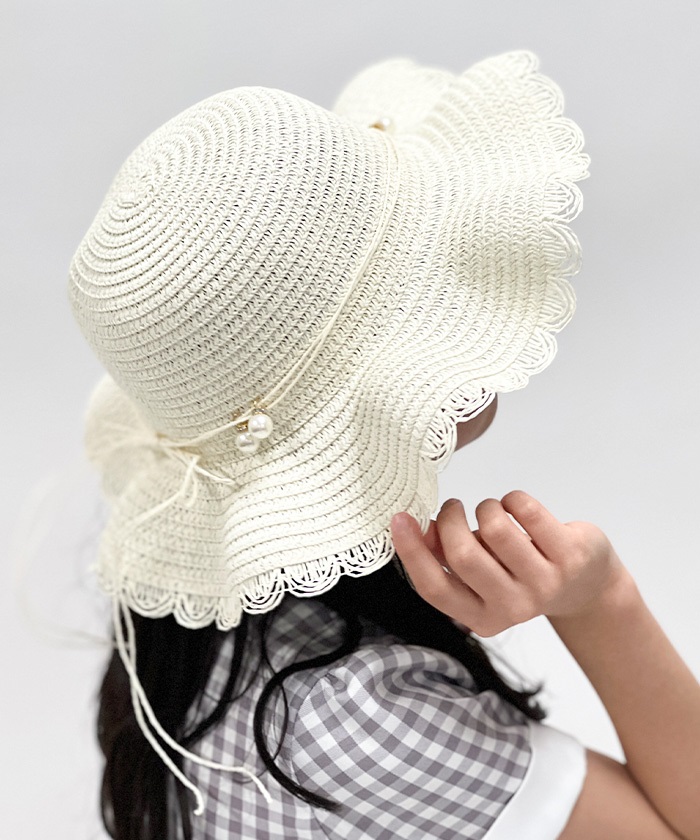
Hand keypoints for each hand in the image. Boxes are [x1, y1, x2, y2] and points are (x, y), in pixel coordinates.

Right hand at [390, 490, 626, 636]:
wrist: (584, 585)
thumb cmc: (518, 573)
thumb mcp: (480, 577)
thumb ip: (445, 558)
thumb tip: (415, 528)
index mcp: (480, 618)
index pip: (434, 587)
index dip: (412, 551)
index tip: (398, 517)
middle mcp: (512, 608)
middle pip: (463, 555)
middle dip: (451, 519)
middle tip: (453, 507)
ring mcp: (544, 583)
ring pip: (495, 528)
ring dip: (486, 507)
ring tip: (492, 510)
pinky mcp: (570, 555)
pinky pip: (526, 510)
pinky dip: (513, 499)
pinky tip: (517, 508)